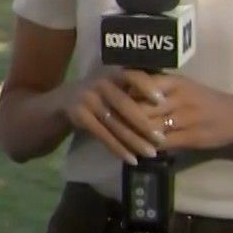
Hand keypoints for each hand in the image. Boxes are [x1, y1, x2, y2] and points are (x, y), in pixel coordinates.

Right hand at [51, 72, 167, 164]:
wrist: (64, 101)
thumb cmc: (100, 93)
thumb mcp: (114, 85)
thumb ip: (134, 91)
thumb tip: (169, 108)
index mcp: (113, 73)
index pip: (133, 75)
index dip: (147, 87)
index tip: (162, 101)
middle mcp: (100, 83)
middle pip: (125, 105)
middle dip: (145, 124)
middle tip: (162, 140)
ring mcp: (88, 99)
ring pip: (116, 124)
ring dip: (134, 141)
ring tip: (151, 154)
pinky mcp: (80, 116)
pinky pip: (103, 135)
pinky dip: (118, 149)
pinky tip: (131, 160)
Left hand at [120, 71, 232, 150]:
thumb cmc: (206, 100)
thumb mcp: (183, 87)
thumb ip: (158, 89)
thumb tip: (125, 94)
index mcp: (174, 82)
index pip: (139, 83)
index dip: (122, 93)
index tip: (110, 100)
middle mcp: (178, 97)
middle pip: (139, 106)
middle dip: (122, 116)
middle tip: (107, 123)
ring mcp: (185, 117)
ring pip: (148, 126)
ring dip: (132, 134)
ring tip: (118, 138)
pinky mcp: (190, 136)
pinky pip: (161, 142)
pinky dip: (147, 147)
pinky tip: (138, 150)